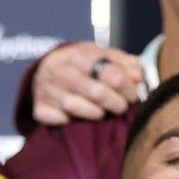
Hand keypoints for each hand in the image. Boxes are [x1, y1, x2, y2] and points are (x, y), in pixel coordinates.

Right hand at [29, 41, 145, 125]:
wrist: (45, 69)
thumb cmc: (81, 65)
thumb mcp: (100, 55)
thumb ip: (122, 62)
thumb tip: (138, 76)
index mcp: (78, 55)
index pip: (110, 73)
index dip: (127, 87)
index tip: (132, 95)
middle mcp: (60, 71)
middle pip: (96, 92)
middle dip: (115, 103)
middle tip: (121, 107)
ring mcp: (47, 90)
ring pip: (76, 108)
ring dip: (96, 114)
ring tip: (103, 113)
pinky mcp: (39, 108)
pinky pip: (59, 120)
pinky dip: (71, 123)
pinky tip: (80, 120)